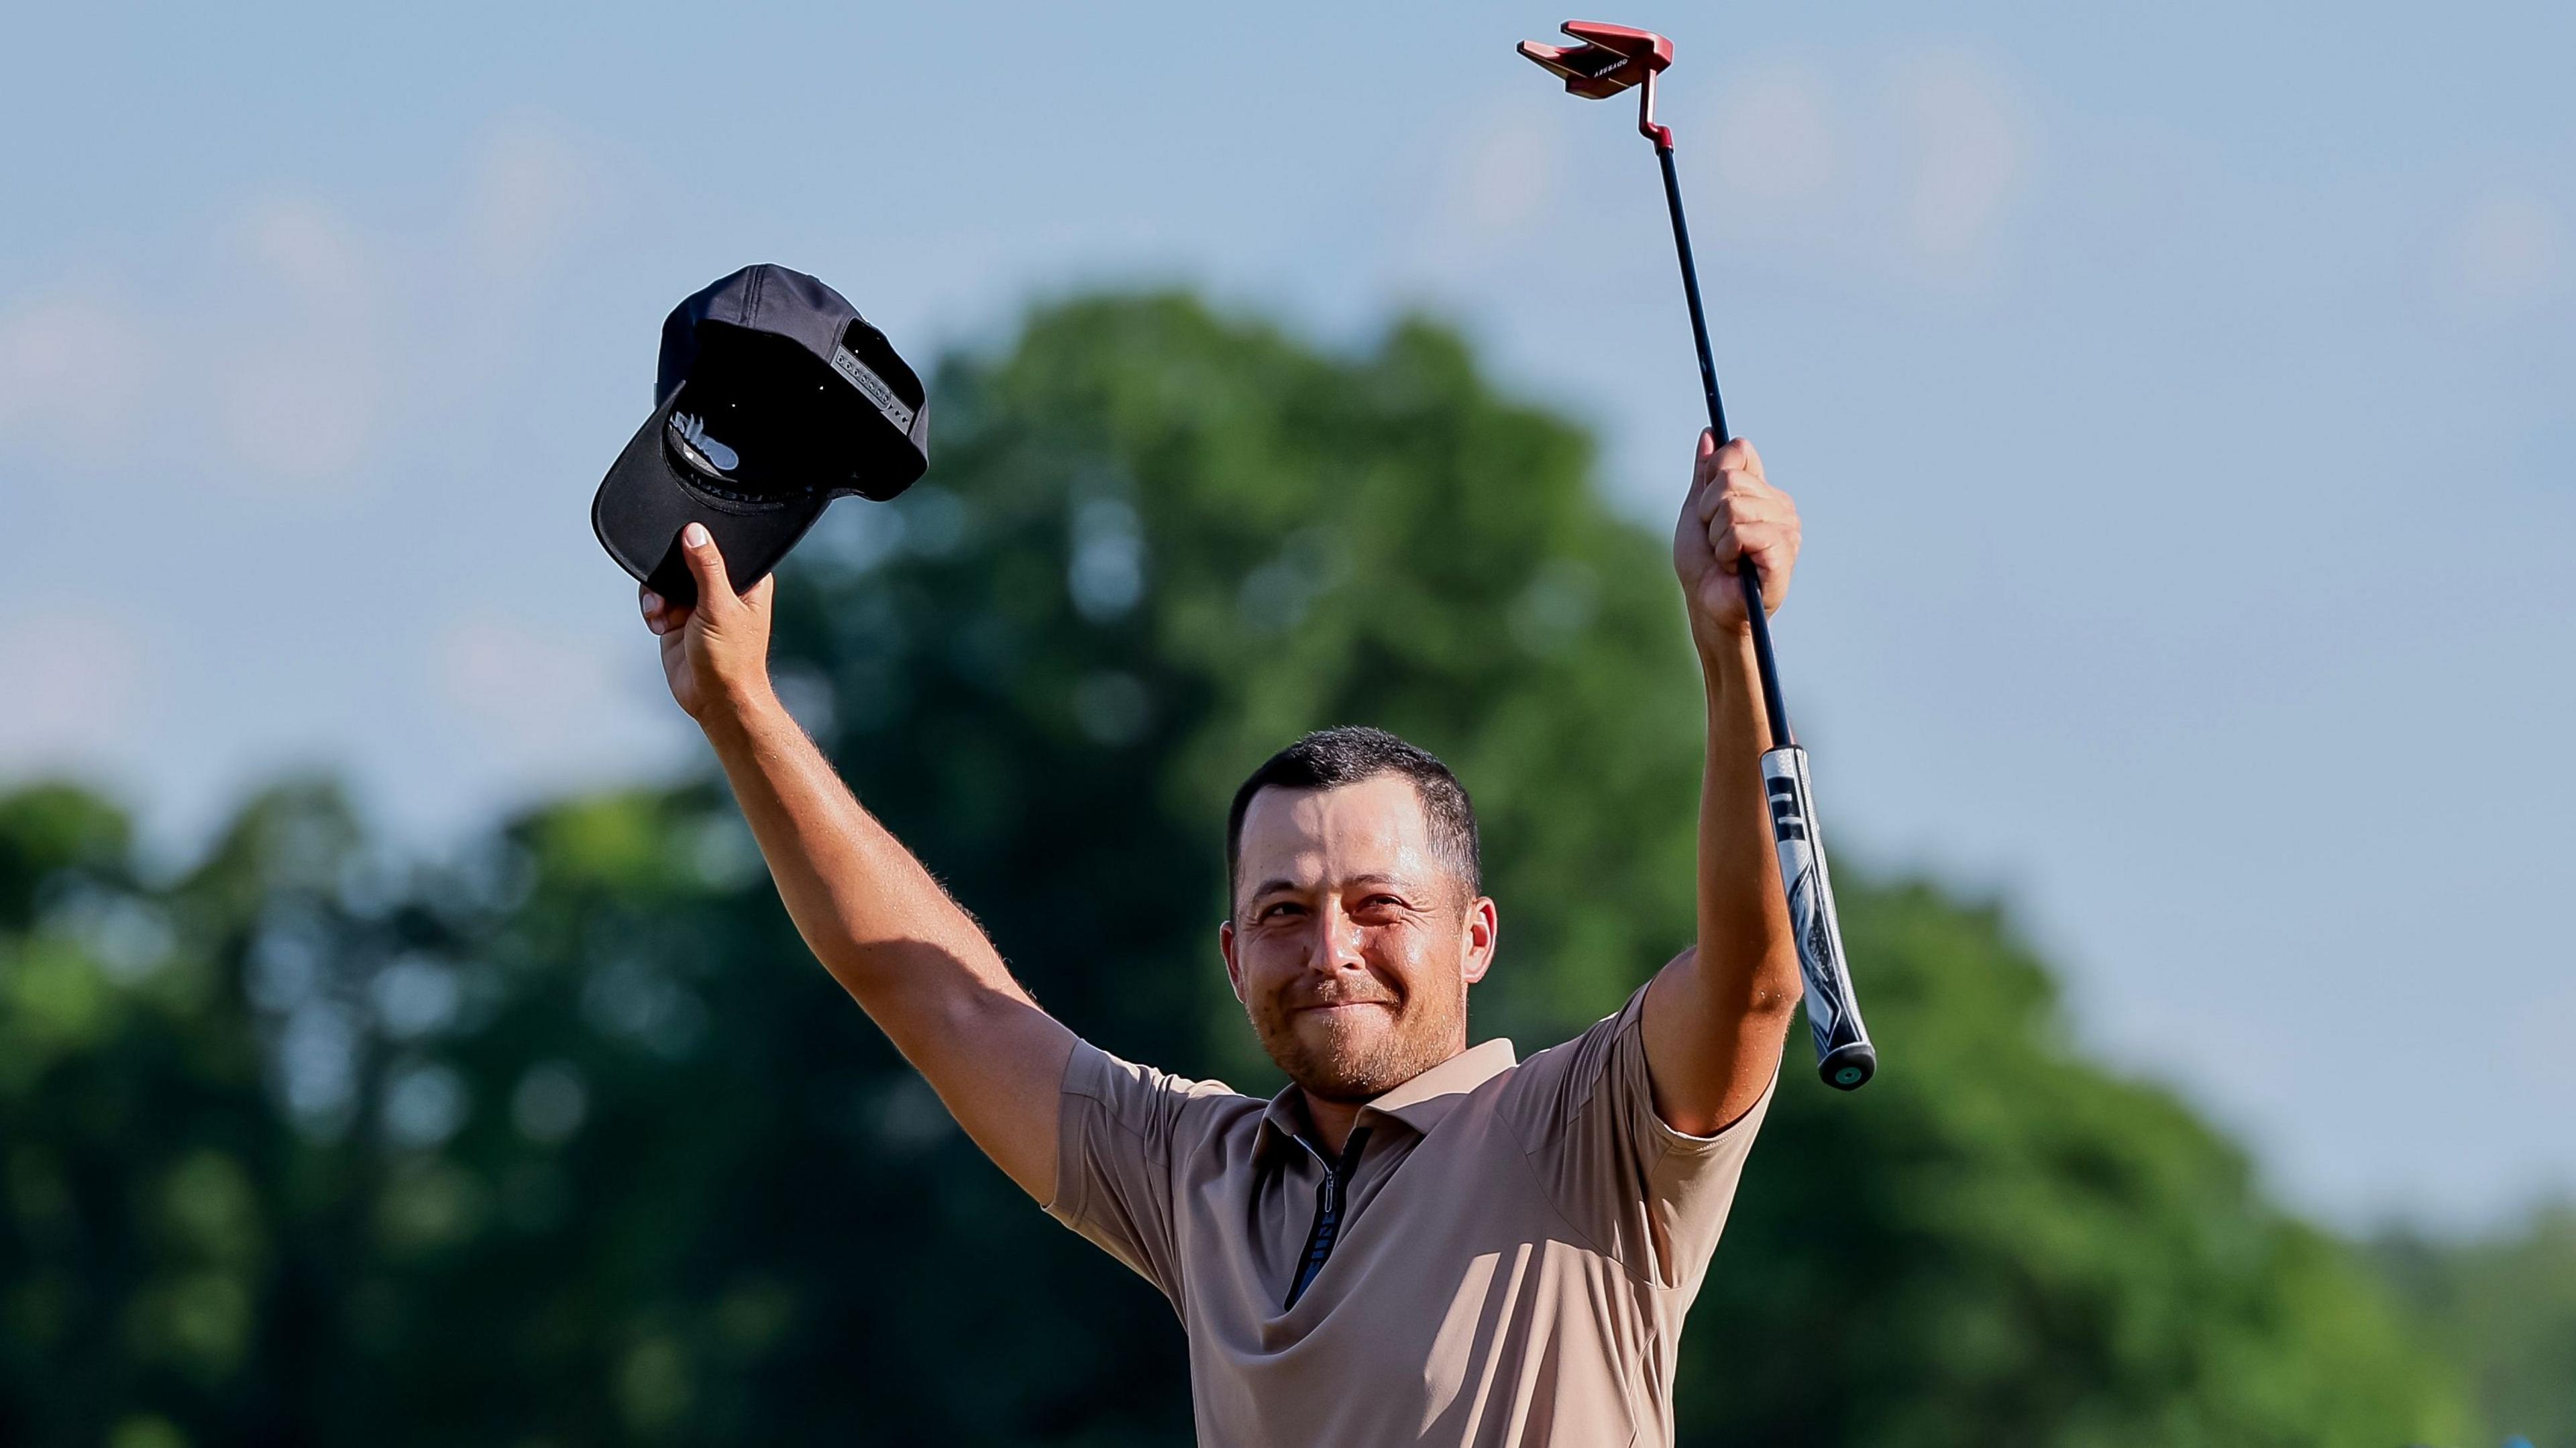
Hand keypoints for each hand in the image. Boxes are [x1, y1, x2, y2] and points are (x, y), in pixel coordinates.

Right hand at [640, 523, 776, 724]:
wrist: (714, 700)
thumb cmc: (731, 660)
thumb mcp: (719, 608)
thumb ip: (707, 568)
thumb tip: (695, 532)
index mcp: (747, 580)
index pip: (720, 545)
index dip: (698, 543)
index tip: (681, 546)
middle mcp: (723, 588)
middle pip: (687, 559)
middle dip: (670, 572)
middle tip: (667, 589)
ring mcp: (699, 603)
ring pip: (667, 579)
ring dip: (657, 595)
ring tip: (662, 614)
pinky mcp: (679, 619)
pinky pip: (657, 601)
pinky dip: (653, 610)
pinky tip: (660, 625)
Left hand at [1672, 431, 1798, 651]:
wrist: (1708, 606)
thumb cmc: (1704, 565)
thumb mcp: (1698, 511)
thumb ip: (1705, 474)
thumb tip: (1709, 433)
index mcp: (1763, 491)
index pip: (1739, 452)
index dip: (1712, 476)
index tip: (1708, 506)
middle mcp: (1779, 506)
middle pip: (1730, 480)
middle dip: (1708, 514)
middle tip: (1717, 541)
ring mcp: (1786, 528)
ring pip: (1732, 507)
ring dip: (1717, 538)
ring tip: (1727, 557)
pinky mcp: (1783, 553)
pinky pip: (1742, 533)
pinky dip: (1727, 552)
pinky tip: (1736, 568)